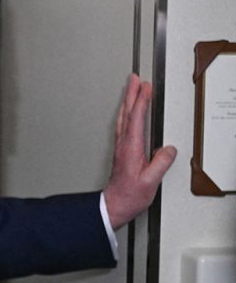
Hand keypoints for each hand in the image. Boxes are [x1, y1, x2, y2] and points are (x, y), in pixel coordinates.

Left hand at [103, 74, 176, 229]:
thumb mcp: (150, 181)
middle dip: (131, 94)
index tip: (145, 86)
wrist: (115, 204)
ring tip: (131, 88)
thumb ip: (160, 164)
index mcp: (131, 147)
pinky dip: (126, 113)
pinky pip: (123, 124)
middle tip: (135, 78)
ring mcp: (121, 146)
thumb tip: (168, 149)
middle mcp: (124, 144)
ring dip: (128, 101)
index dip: (141, 100)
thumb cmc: (130, 194)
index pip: (136, 118)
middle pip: (127, 113)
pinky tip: (128, 111)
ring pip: (123, 117)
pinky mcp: (122, 150)